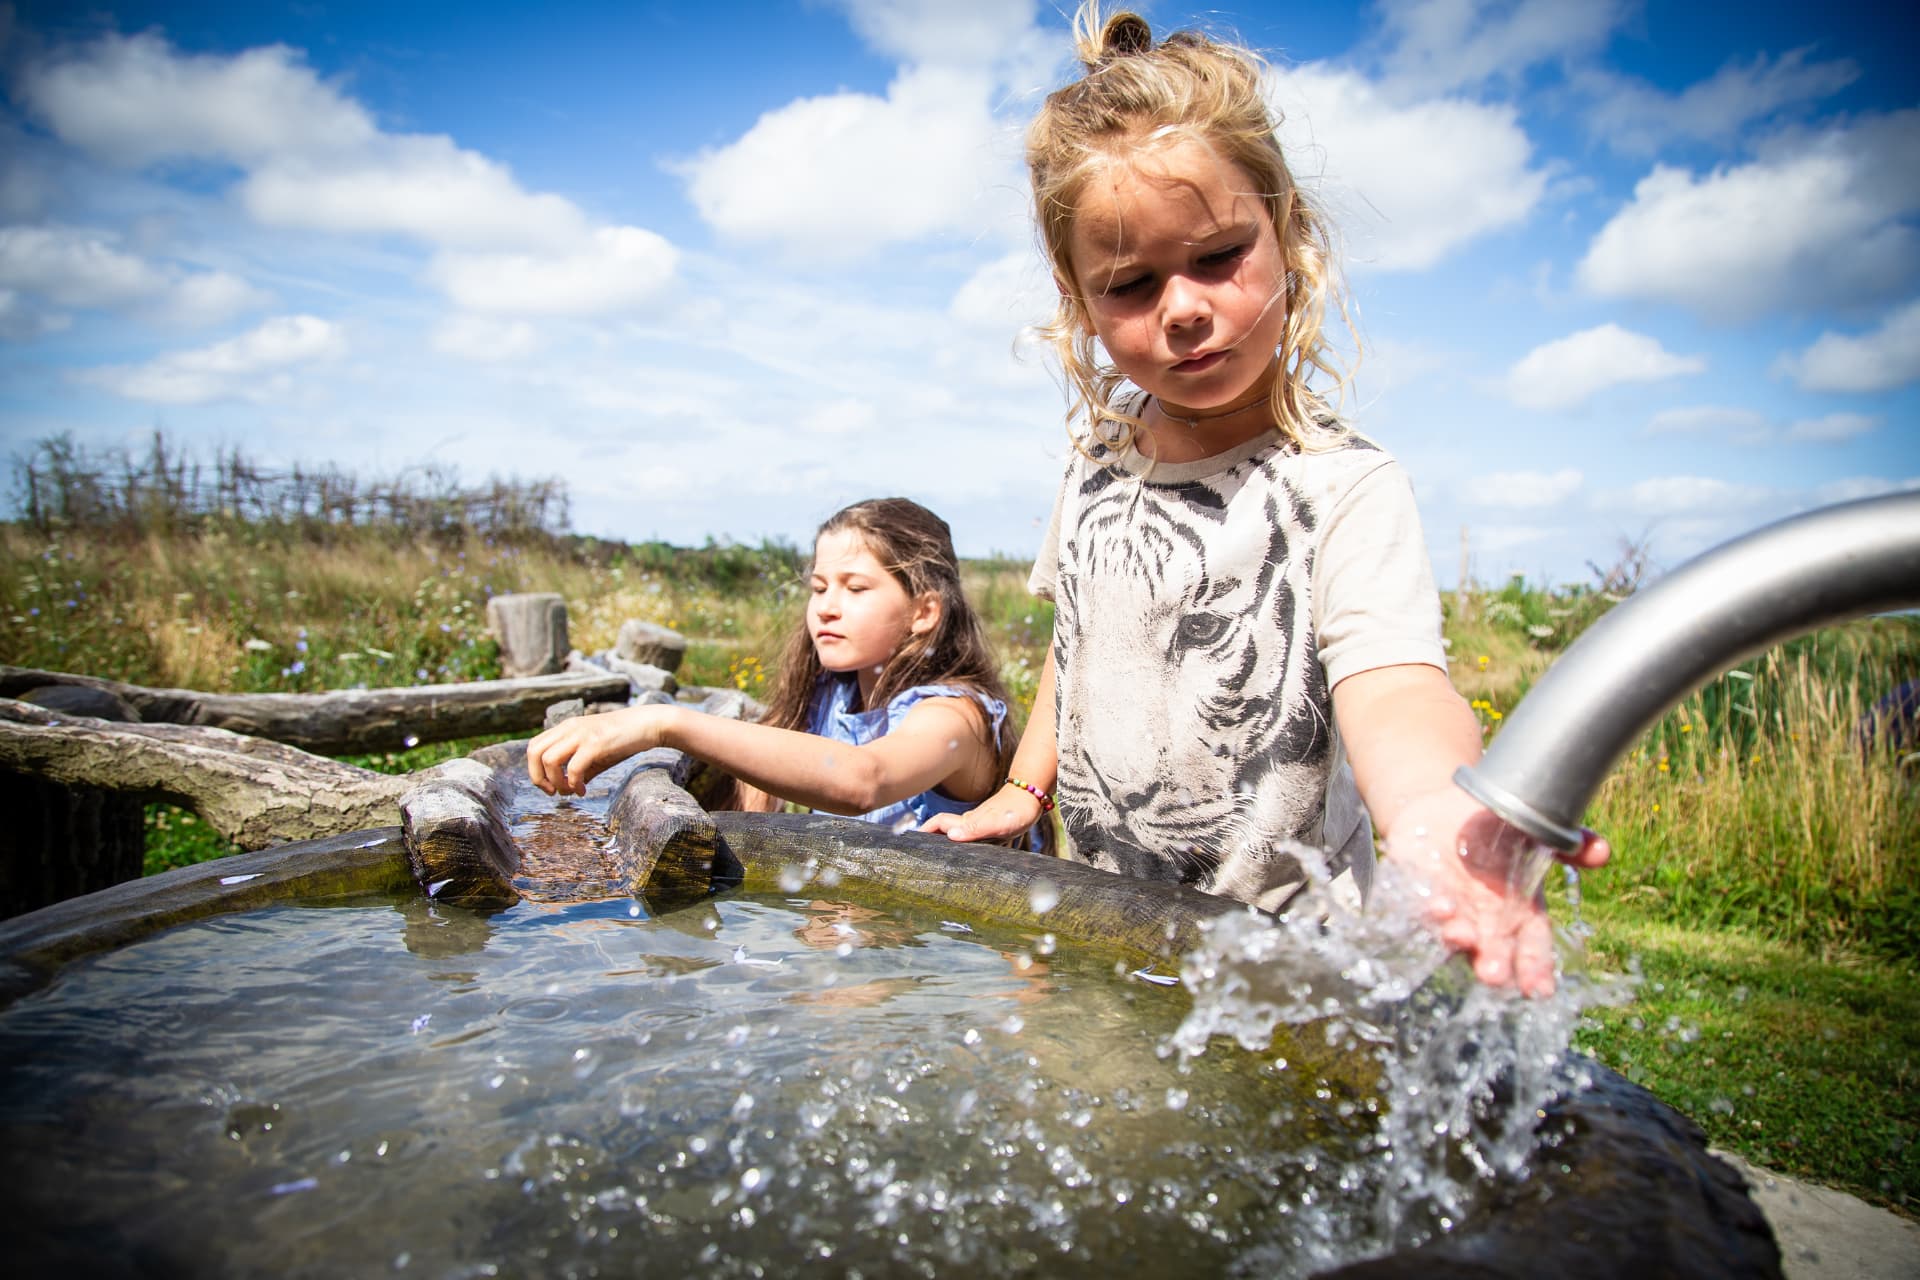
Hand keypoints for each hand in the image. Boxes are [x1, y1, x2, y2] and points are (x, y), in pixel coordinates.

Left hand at [526, 706, 668, 796]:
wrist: (649, 724)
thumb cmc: (623, 739)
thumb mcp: (596, 752)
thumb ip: (581, 767)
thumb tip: (570, 788)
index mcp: (566, 727)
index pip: (534, 747)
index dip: (534, 770)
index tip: (549, 785)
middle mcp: (569, 728)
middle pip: (534, 753)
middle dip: (538, 778)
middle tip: (553, 792)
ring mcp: (582, 734)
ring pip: (549, 760)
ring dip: (556, 782)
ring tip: (570, 791)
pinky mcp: (596, 744)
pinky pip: (574, 768)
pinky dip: (574, 784)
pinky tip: (583, 790)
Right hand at [920, 784, 1041, 843]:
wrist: (1031, 798)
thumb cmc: (1015, 812)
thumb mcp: (997, 824)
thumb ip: (975, 829)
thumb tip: (951, 836)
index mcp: (967, 822)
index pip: (938, 824)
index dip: (924, 831)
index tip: (911, 842)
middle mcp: (968, 822)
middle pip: (942, 829)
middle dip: (928, 838)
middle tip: (918, 853)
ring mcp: (977, 824)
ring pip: (953, 832)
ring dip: (941, 841)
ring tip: (934, 856)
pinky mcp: (986, 827)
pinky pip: (966, 835)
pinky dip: (958, 843)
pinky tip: (962, 853)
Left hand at [1382, 786, 1609, 997]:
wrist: (1446, 811)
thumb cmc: (1501, 835)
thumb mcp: (1539, 837)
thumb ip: (1571, 847)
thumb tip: (1603, 851)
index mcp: (1519, 913)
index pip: (1532, 946)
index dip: (1536, 968)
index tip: (1540, 990)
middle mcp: (1484, 920)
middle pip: (1491, 948)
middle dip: (1493, 962)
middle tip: (1494, 975)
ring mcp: (1450, 909)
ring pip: (1452, 931)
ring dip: (1456, 936)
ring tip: (1460, 935)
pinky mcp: (1415, 889)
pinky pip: (1419, 903)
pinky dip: (1427, 906)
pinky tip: (1435, 904)